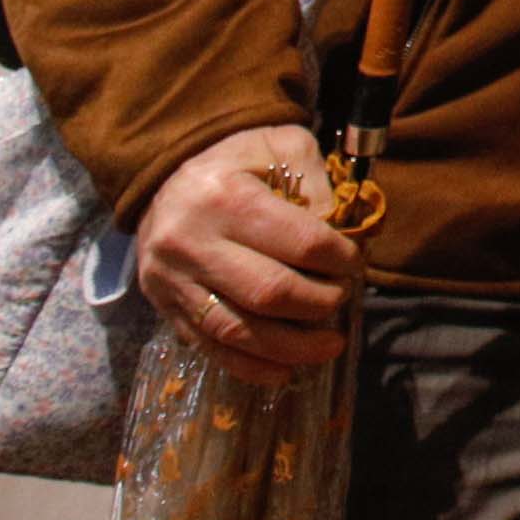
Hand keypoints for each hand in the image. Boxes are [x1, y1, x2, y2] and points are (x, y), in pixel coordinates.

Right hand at [135, 125, 359, 385]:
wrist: (164, 177)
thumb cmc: (236, 162)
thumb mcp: (281, 148)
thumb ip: (318, 184)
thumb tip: (344, 234)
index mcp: (226, 197)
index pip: (299, 242)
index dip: (340, 259)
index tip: (355, 263)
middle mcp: (192, 242)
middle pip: (268, 292)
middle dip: (318, 304)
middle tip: (341, 299)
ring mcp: (173, 280)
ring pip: (238, 330)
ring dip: (291, 347)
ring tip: (330, 346)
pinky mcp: (165, 307)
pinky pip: (210, 347)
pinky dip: (250, 366)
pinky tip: (285, 371)